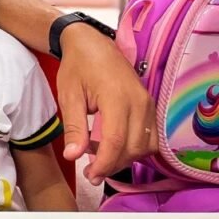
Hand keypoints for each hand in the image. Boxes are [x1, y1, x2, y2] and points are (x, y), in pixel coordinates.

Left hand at [55, 25, 156, 183]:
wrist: (91, 43)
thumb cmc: (77, 66)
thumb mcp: (69, 95)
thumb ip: (74, 127)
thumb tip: (73, 156)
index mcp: (117, 98)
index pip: (116, 142)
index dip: (104, 163)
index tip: (90, 175)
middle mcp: (139, 102)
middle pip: (134, 147)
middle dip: (113, 165)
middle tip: (91, 173)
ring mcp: (147, 103)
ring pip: (145, 145)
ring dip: (125, 158)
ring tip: (100, 160)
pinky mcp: (149, 105)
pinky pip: (150, 136)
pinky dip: (134, 147)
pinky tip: (114, 147)